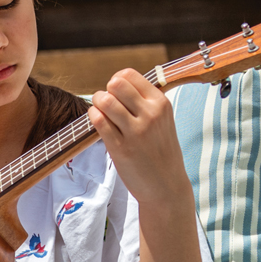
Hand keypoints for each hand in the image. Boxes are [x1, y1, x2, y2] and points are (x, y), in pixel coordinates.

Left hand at [88, 69, 191, 207]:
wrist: (167, 186)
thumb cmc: (161, 152)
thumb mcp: (163, 121)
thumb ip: (145, 102)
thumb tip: (117, 83)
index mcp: (161, 104)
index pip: (130, 75)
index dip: (117, 81)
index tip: (117, 93)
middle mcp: (150, 114)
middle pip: (116, 84)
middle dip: (106, 91)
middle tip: (108, 104)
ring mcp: (135, 131)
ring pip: (105, 101)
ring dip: (97, 103)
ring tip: (101, 112)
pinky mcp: (121, 148)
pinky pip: (99, 121)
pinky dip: (93, 117)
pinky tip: (98, 121)